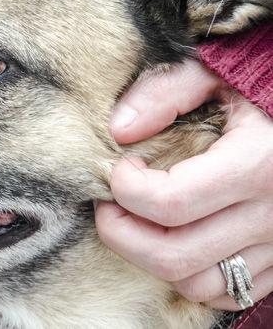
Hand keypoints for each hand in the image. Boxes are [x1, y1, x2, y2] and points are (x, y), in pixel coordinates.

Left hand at [95, 59, 272, 310]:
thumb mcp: (216, 74)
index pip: (169, 202)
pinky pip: (229, 292)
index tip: (121, 167)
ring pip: (197, 284)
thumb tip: (118, 130)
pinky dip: (192, 274)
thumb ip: (165, 93)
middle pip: (173, 256)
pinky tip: (179, 238)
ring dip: (153, 258)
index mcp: (257, 164)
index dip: (126, 188)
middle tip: (109, 203)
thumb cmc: (264, 87)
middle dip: (121, 233)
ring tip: (141, 222)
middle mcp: (272, 215)